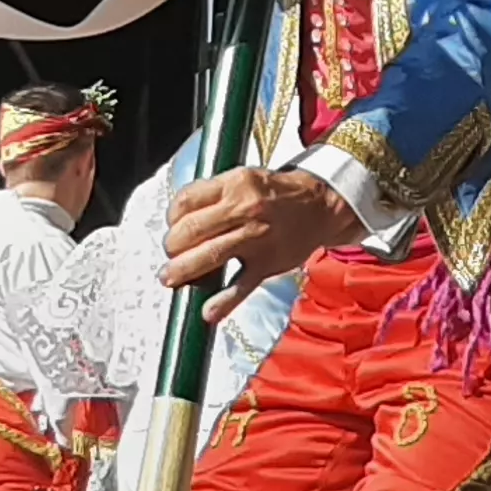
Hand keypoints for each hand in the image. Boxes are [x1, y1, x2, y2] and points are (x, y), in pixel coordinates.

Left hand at [161, 168, 364, 319]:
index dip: (171, 217)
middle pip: (191, 230)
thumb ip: (213, 194)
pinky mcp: (267, 264)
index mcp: (235, 185)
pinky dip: (223, 302)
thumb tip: (178, 218)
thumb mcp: (243, 178)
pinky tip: (208, 312)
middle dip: (172, 246)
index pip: (186, 201)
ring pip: (209, 256)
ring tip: (171, 278)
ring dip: (182, 271)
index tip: (172, 225)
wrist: (320, 207)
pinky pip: (240, 286)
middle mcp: (245, 210)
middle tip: (171, 252)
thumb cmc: (274, 194)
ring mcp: (256, 239)